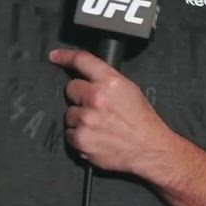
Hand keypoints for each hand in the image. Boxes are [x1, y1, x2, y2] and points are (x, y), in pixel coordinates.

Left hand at [50, 48, 177, 174]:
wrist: (149, 149)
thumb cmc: (141, 121)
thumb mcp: (129, 89)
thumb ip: (106, 79)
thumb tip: (87, 74)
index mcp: (110, 82)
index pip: (81, 61)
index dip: (65, 56)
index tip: (55, 56)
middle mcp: (96, 98)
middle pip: (71, 88)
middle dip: (80, 96)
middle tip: (95, 107)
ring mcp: (86, 119)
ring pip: (69, 113)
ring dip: (79, 118)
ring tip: (98, 125)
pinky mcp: (81, 139)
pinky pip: (69, 133)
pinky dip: (78, 136)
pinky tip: (95, 136)